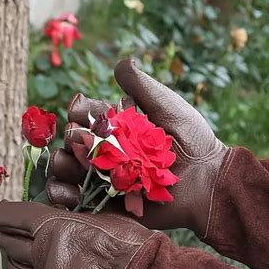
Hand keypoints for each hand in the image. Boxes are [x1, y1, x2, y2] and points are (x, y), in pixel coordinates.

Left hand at [0, 200, 156, 268]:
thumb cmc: (130, 245)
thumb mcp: (99, 216)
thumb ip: (68, 216)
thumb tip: (46, 214)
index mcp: (55, 227)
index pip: (9, 217)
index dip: (4, 214)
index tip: (4, 215)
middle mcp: (43, 258)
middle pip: (7, 244)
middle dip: (11, 236)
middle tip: (18, 235)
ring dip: (18, 262)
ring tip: (30, 259)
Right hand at [47, 59, 228, 235]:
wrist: (207, 182)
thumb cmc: (193, 142)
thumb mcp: (168, 107)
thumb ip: (142, 86)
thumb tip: (120, 62)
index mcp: (120, 128)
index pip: (88, 115)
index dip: (79, 111)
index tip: (81, 111)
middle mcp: (109, 152)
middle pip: (74, 143)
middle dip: (72, 138)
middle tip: (81, 140)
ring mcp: (105, 180)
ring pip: (68, 170)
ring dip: (62, 165)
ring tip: (69, 163)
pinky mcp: (106, 206)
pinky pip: (76, 202)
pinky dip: (63, 196)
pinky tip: (67, 191)